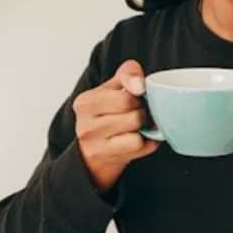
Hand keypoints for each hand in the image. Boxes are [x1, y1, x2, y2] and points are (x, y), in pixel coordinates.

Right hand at [72, 60, 159, 193]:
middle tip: (137, 113)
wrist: (93, 152)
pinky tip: (140, 139)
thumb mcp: (112, 88)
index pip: (126, 98)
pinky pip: (140, 147)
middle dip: (142, 113)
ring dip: (145, 129)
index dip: (139, 96)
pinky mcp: (108, 159)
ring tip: (137, 127)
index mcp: (85, 102)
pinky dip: (147, 143)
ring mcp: (96, 145)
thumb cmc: (107, 114)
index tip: (137, 96)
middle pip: (134, 116)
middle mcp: (86, 125)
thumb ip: (127, 74)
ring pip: (137, 133)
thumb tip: (139, 84)